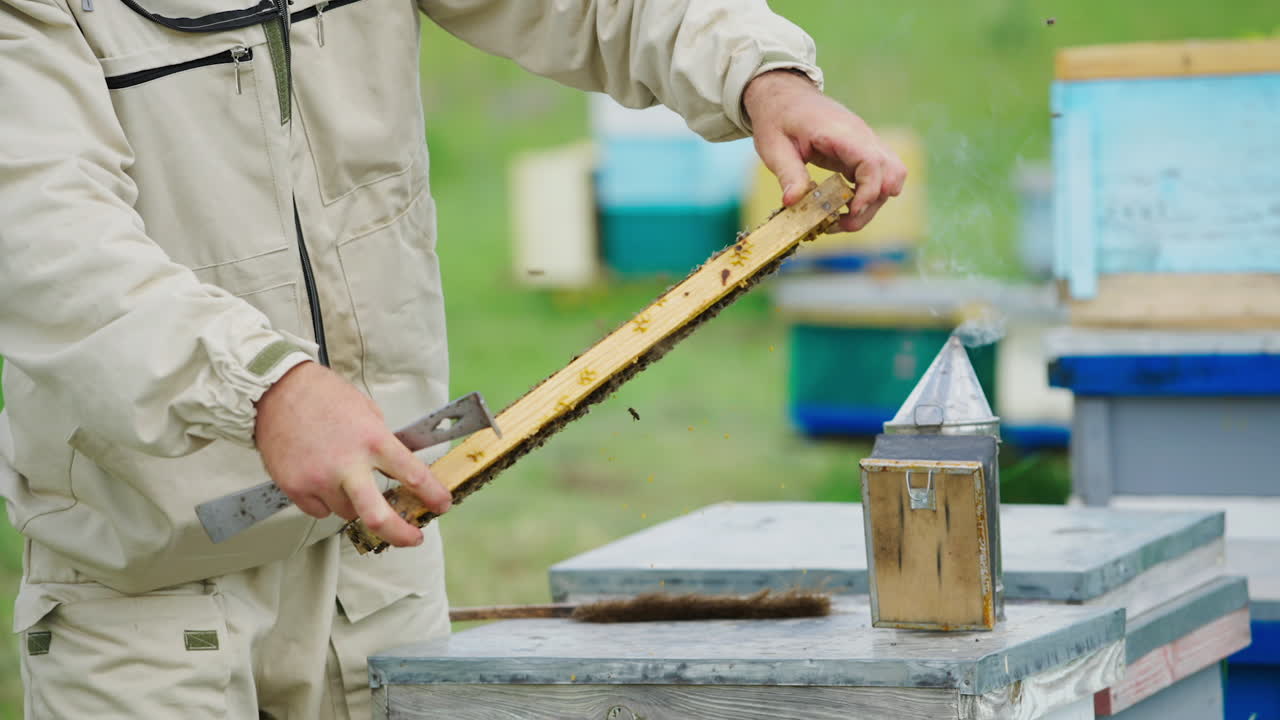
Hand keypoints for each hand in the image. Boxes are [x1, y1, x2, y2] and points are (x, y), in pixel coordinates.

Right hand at [253, 361, 451, 546]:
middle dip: (401, 535)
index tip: (442, 504)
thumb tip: (400, 469)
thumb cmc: (323, 396)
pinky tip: (323, 479)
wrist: (276, 390)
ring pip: (348, 514)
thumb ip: (383, 443)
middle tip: (413, 538)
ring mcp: (319, 480)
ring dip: (356, 506)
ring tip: (347, 480)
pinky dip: (327, 502)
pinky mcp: (295, 488)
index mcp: (373, 440)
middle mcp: (347, 464)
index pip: (414, 476)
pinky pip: (320, 510)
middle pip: (379, 518)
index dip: (433, 496)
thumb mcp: (368, 411)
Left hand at [743, 70, 907, 231]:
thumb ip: (787, 173)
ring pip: (890, 177)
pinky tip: (840, 206)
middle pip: (891, 173)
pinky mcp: (860, 152)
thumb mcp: (773, 146)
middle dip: (871, 205)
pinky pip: (876, 177)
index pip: (872, 162)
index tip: (850, 212)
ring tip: (839, 219)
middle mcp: (861, 137)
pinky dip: (865, 196)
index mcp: (840, 133)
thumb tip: (792, 202)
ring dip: (871, 204)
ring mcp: (864, 144)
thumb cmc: (777, 118)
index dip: (868, 191)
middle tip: (840, 222)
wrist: (783, 95)